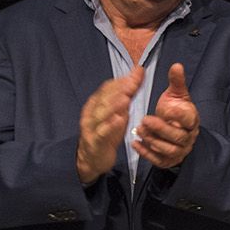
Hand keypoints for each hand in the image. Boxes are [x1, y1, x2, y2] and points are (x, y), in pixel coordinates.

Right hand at [76, 66, 144, 182]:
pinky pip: (102, 132)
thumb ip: (124, 98)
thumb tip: (135, 79)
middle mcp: (92, 113)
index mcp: (96, 104)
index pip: (108, 88)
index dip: (123, 79)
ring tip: (126, 96)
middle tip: (134, 80)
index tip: (138, 71)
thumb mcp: (117, 113)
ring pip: (102, 113)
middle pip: (105, 97)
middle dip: (120, 88)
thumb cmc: (106, 133)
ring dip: (114, 104)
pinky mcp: (95, 141)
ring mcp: (92, 127)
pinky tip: (119, 119)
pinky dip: (110, 125)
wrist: (92, 158)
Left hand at [133, 63, 199, 168]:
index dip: (178, 115)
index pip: (189, 120)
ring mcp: (180, 150)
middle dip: (160, 129)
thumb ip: (176, 82)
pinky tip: (135, 143)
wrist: (176, 130)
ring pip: (168, 150)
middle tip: (145, 120)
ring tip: (139, 130)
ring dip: (152, 140)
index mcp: (192, 121)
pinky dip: (146, 153)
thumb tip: (176, 65)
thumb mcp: (176, 95)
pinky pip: (159, 160)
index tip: (166, 108)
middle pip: (177, 137)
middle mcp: (188, 138)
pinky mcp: (169, 160)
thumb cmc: (175, 110)